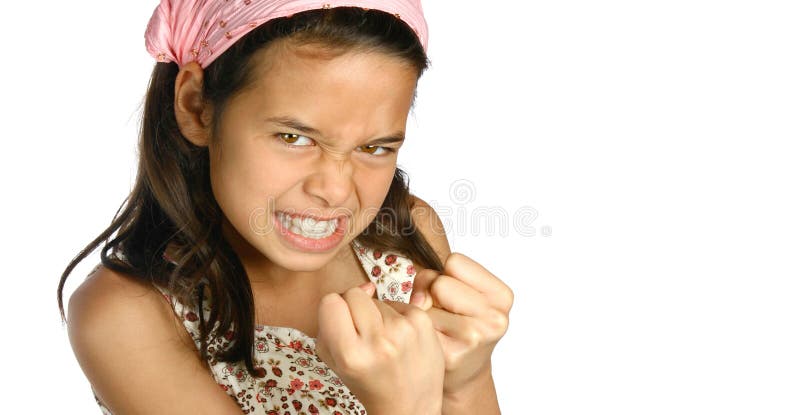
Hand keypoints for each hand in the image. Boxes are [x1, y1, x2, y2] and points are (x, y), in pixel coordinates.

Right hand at [315, 282, 444, 414]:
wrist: (409, 406)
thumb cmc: (368, 381)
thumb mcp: (335, 360)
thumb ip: (332, 322)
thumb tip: (367, 287)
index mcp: (350, 354)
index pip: (330, 301)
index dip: (334, 310)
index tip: (342, 324)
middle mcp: (378, 341)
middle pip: (355, 294)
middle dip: (356, 309)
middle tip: (365, 335)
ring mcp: (403, 330)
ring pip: (379, 298)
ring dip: (379, 315)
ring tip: (386, 342)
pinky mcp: (423, 322)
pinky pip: (399, 303)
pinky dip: (398, 316)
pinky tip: (401, 338)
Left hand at [409, 253, 513, 395]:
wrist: (465, 370)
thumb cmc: (459, 322)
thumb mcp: (460, 291)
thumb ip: (435, 278)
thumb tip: (417, 300)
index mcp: (502, 295)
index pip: (455, 261)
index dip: (446, 275)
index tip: (453, 295)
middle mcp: (495, 317)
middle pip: (439, 282)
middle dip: (433, 295)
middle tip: (446, 315)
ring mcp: (475, 338)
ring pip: (426, 304)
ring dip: (425, 314)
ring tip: (440, 328)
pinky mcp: (452, 355)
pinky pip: (418, 327)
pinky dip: (419, 332)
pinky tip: (434, 343)